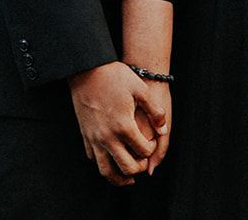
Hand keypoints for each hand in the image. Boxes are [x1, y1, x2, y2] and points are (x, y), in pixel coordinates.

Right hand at [68, 61, 168, 185]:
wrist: (86, 70)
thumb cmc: (114, 76)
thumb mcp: (140, 89)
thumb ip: (154, 111)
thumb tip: (163, 129)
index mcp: (123, 126)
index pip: (143, 151)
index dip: (152, 148)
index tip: (153, 141)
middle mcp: (108, 137)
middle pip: (127, 167)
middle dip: (139, 167)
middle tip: (144, 160)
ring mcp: (94, 138)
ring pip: (106, 170)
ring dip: (119, 177)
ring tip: (129, 176)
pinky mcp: (85, 135)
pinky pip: (93, 158)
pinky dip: (104, 163)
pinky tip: (111, 158)